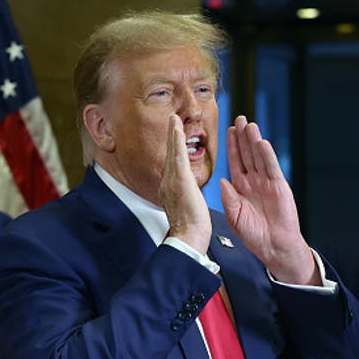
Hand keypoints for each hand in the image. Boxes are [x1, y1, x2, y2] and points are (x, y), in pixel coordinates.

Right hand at [159, 114, 211, 253]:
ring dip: (173, 134)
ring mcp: (172, 181)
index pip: (173, 165)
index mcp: (171, 189)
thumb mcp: (186, 209)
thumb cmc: (190, 230)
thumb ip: (184, 197)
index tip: (174, 137)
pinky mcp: (180, 181)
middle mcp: (168, 183)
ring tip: (174, 119)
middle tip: (172, 120)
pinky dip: (177, 141)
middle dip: (171, 136)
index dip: (173, 149)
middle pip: (169, 155)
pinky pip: (178, 157)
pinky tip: (177, 129)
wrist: (187, 239)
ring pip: (172, 153)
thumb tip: (185, 194)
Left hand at [220, 116, 317, 284]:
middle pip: (247, 154)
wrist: (273, 247)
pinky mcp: (279, 187)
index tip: (228, 131)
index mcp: (240, 187)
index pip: (235, 162)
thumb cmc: (253, 234)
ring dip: (254, 141)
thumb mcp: (234, 216)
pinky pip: (272, 168)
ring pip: (259, 157)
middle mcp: (253, 181)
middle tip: (239, 119)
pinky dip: (267, 156)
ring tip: (250, 125)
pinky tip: (262, 144)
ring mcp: (267, 183)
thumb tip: (222, 180)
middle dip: (243, 137)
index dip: (232, 147)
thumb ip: (228, 198)